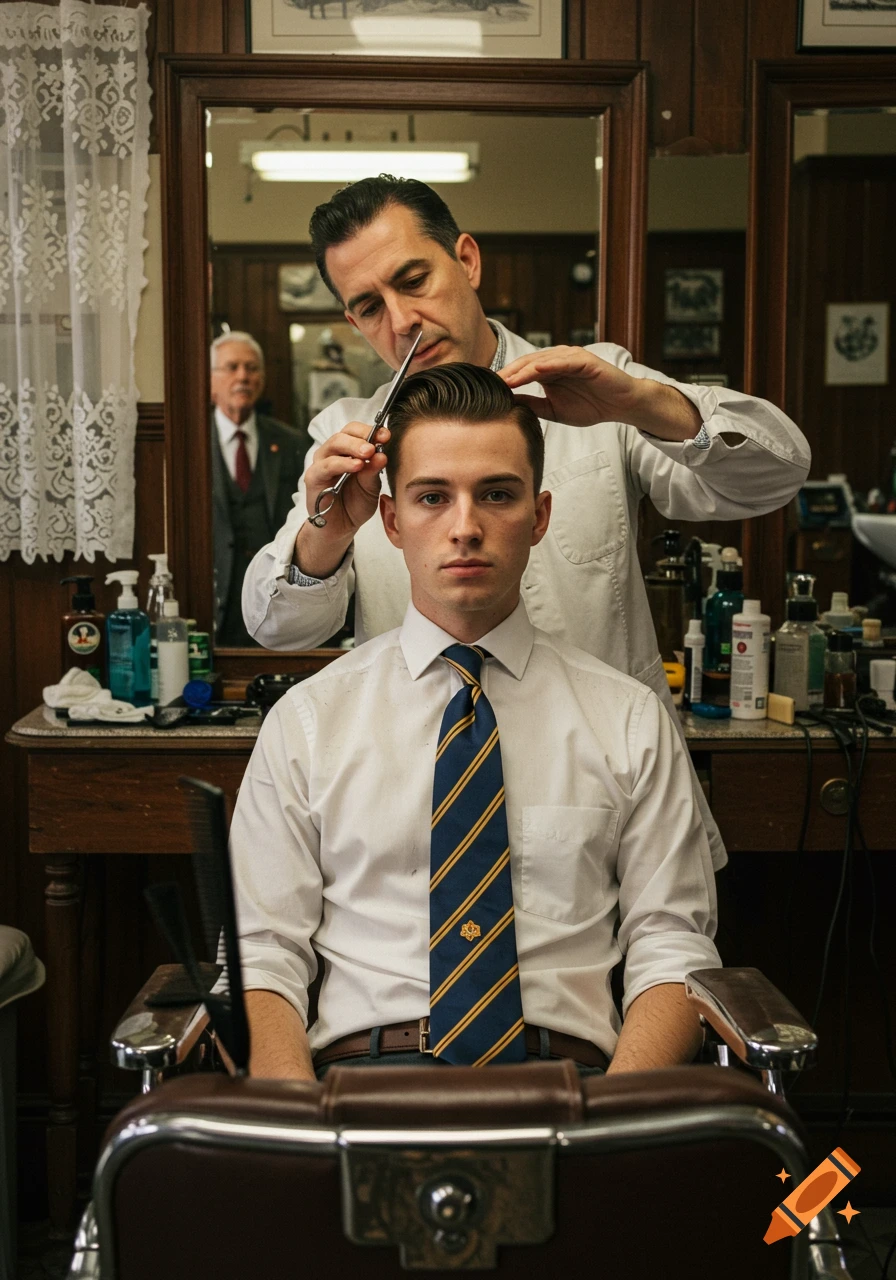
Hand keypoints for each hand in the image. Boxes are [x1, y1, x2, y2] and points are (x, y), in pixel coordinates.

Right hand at [304, 420, 389, 536]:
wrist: (341, 528)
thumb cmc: (354, 505)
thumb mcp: (370, 487)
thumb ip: (374, 470)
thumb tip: (382, 454)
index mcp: (347, 451)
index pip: (356, 432)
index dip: (371, 431)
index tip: (386, 436)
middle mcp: (333, 454)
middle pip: (344, 434)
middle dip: (363, 436)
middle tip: (377, 443)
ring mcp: (321, 464)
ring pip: (334, 445)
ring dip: (353, 447)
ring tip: (368, 453)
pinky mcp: (313, 477)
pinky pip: (326, 466)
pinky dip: (342, 463)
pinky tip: (356, 466)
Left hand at [500, 346, 701, 440]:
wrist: (621, 405)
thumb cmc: (591, 405)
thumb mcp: (554, 410)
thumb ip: (532, 405)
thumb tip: (508, 405)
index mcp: (547, 371)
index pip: (519, 373)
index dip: (503, 381)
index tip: (484, 391)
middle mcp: (556, 361)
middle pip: (524, 364)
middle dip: (506, 374)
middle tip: (488, 383)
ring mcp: (570, 358)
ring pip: (541, 360)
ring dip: (522, 369)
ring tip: (506, 378)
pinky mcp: (585, 360)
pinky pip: (564, 360)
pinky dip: (549, 363)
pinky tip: (536, 369)